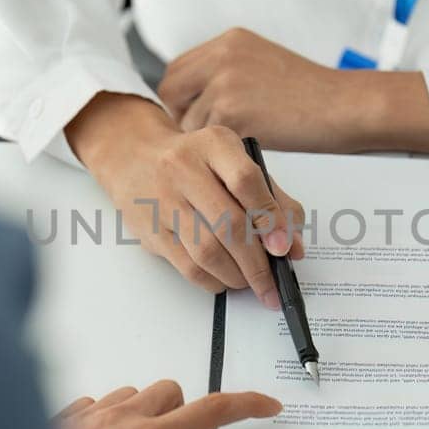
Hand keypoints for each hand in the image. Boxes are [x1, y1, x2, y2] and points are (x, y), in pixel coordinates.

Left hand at [55, 381, 281, 428]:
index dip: (245, 406)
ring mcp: (83, 418)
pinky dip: (102, 424)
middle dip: (180, 416)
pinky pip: (91, 407)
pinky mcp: (55, 424)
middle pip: (167, 392)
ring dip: (139, 420)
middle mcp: (116, 418)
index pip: (211, 411)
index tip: (264, 405)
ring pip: (128, 397)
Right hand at [66, 94, 305, 303]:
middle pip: (228, 224)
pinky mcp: (151, 230)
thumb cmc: (196, 163)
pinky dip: (213, 281)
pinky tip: (226, 280)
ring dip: (236, 275)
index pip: (246, 181)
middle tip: (273, 284)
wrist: (134, 157)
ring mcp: (163, 201)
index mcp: (214, 144)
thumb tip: (293, 245)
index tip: (285, 247)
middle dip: (257, 262)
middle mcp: (184, 168)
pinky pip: (187, 266)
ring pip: (207, 251)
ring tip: (251, 282)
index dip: (270, 218)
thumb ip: (272, 199)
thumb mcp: (234, 162)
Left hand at [157, 27, 428, 153]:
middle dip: (182, 117)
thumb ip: (228, 73)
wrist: (345, 106)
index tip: (193, 116)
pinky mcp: (232, 111)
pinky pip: (208, 141)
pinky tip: (242, 154)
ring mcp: (224, 82)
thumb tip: (198, 99)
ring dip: (205, 140)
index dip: (182, 97)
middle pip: (171, 91)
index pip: (178, 69)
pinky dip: (221, 153)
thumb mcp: (264, 64)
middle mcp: (222, 55)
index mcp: (229, 41)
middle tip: (204, 139)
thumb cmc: (314, 95)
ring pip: (188, 121)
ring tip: (232, 149)